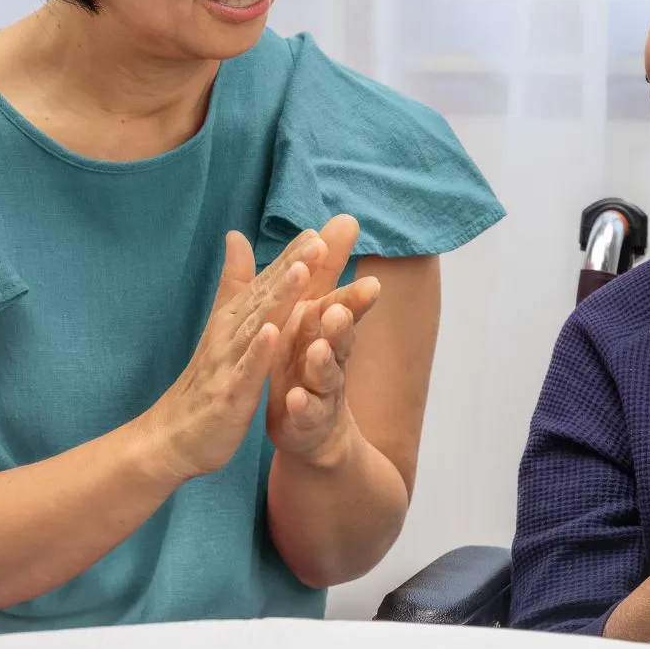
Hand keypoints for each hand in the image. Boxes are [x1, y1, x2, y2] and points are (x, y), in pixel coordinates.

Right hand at [145, 230, 319, 481]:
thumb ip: (235, 282)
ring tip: (301, 272)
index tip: (317, 230)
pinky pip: (246, 371)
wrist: (172, 437)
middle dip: (292, 267)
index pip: (266, 283)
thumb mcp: (223, 327)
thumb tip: (236, 235)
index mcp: (235, 319)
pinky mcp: (229, 394)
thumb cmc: (205, 379)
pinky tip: (273, 332)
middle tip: (317, 241)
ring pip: (258, 326)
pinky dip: (258, 351)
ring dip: (279, 298)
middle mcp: (231, 334)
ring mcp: (229, 363)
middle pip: (265, 296)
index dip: (290, 256)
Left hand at [265, 215, 383, 465]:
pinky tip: (296, 399)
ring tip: (318, 348)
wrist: (312, 428)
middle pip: (342, 336)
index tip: (353, 281)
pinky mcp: (308, 421)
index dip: (349, 287)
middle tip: (341, 306)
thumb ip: (322, 272)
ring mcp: (322, 390)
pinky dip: (303, 406)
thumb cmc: (307, 362)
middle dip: (344, 321)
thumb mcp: (311, 313)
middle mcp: (330, 356)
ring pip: (327, 374)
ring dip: (323, 360)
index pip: (342, 303)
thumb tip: (341, 220)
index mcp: (324, 330)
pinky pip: (307, 413)